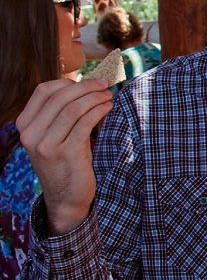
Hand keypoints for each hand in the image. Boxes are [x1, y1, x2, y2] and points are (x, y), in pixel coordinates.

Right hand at [17, 78, 113, 234]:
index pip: (43, 91)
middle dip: (87, 87)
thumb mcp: (54, 135)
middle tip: (105, 85)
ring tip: (109, 96)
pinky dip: (99, 110)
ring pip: (73, 108)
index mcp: (25, 125)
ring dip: (95, 98)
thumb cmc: (65, 160)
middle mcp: (31, 134)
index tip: (89, 81)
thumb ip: (60, 112)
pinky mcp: (66, 153)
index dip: (68, 82)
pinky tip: (108, 108)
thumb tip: (85, 83)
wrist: (66, 197)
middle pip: (61, 97)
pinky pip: (85, 122)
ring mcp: (46, 145)